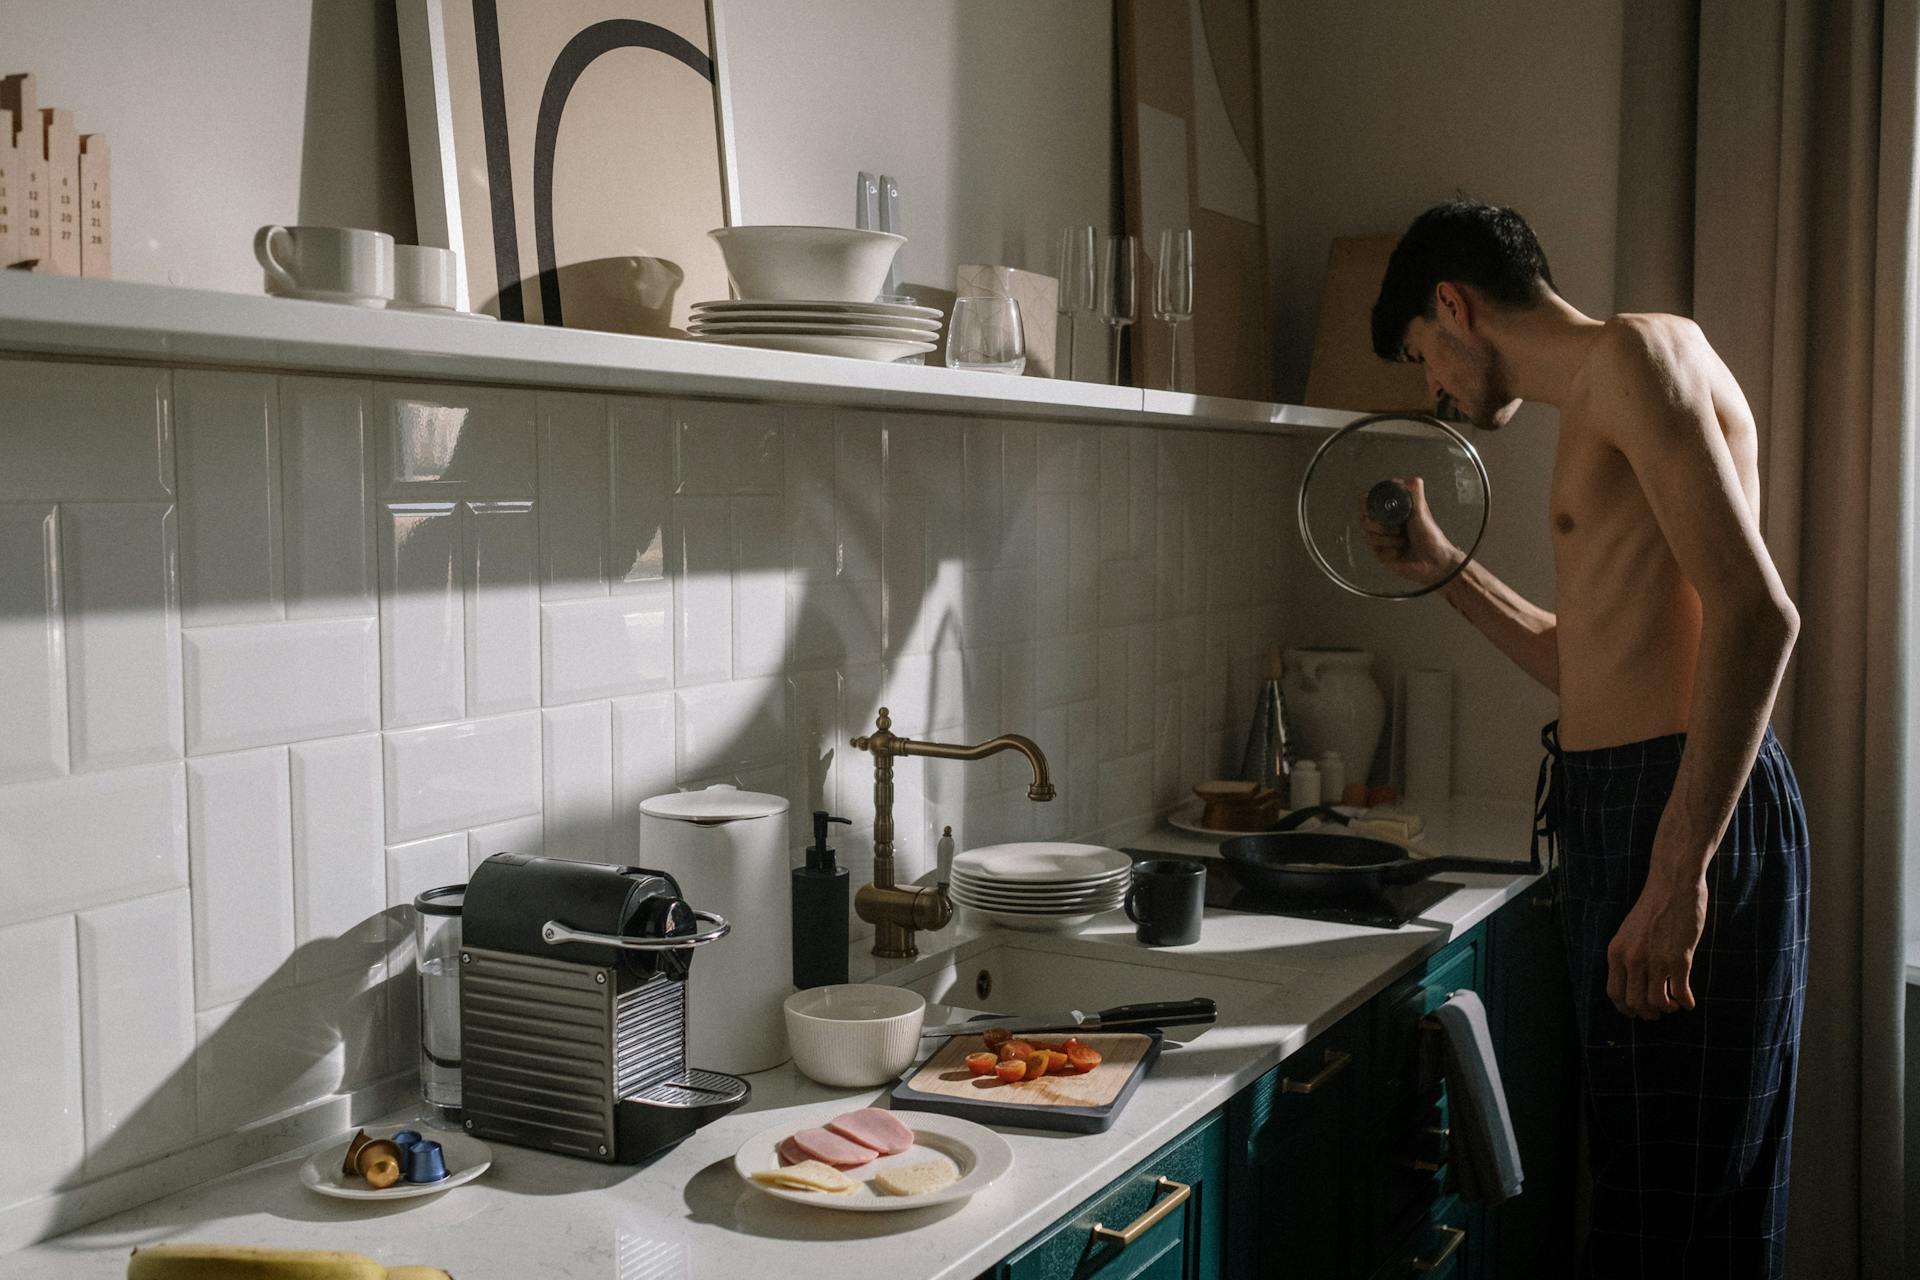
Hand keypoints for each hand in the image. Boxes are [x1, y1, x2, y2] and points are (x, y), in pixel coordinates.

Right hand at [1358, 476, 1463, 586]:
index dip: (1367, 503)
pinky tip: (1399, 553)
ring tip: (1402, 541)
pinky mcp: (1381, 554)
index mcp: (1393, 511)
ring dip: (1386, 538)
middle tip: (1397, 529)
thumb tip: (1413, 478)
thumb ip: (1416, 494)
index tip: (1372, 506)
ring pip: (1368, 534)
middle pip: (1364, 517)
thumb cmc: (1431, 537)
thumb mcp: (1422, 512)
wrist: (1434, 563)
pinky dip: (1388, 550)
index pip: (1369, 502)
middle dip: (1378, 524)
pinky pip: (1375, 549)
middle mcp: (1385, 523)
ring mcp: (1382, 539)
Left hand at [1605, 872, 1707, 1018]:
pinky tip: (1689, 1001)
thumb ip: (1628, 955)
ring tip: (1675, 1003)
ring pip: (1657, 1003)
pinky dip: (1686, 1002)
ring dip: (1668, 1008)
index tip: (1638, 1011)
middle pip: (1635, 1003)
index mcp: (1616, 952)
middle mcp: (1632, 959)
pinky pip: (1680, 993)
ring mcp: (1655, 960)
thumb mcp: (1629, 932)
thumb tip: (1634, 982)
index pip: (1615, 994)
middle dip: (1649, 1013)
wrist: (1673, 884)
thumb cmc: (1654, 907)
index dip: (1627, 1008)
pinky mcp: (1679, 959)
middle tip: (1660, 1010)